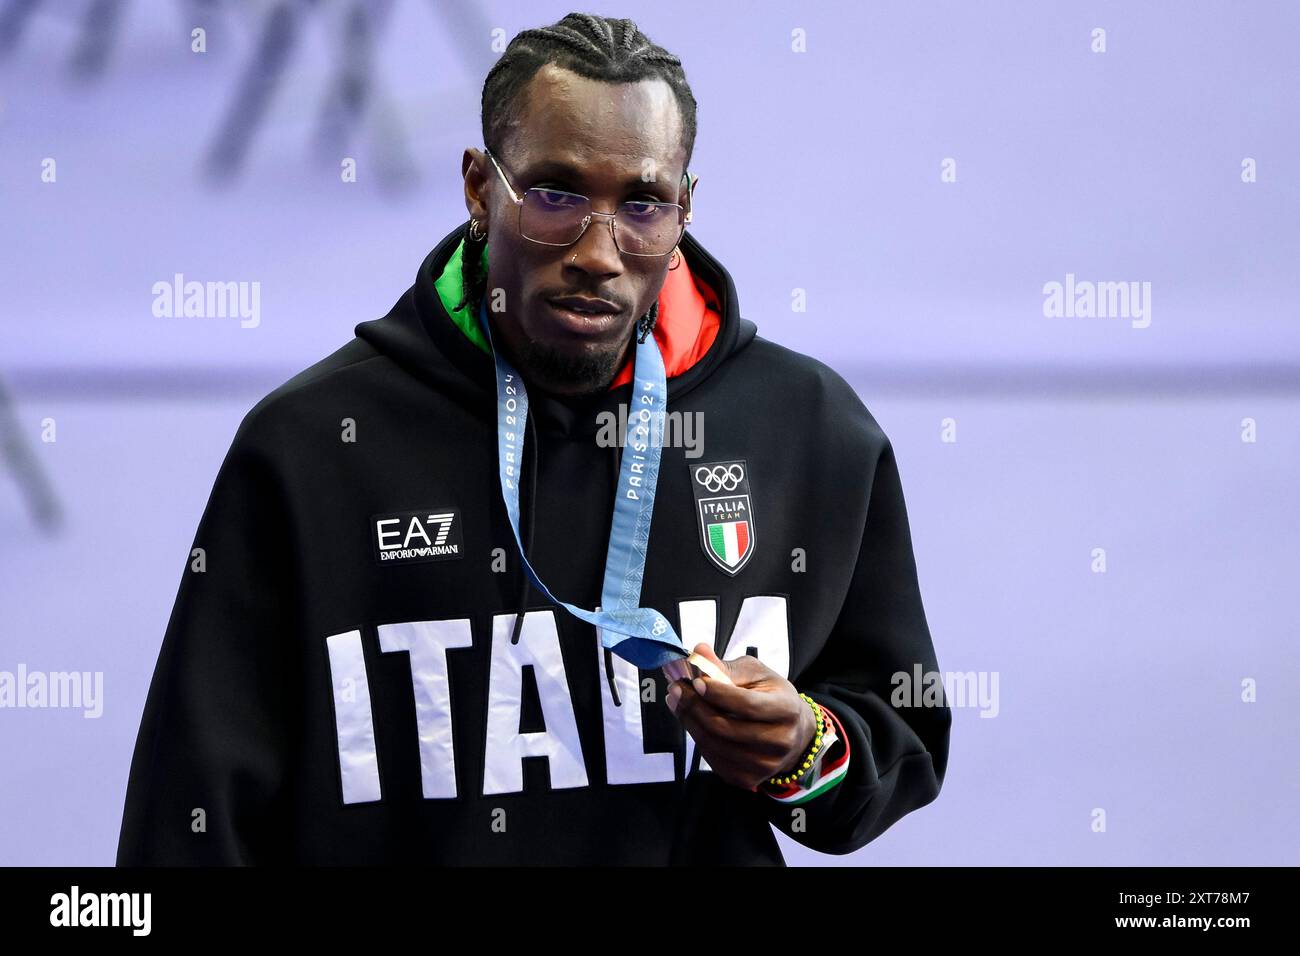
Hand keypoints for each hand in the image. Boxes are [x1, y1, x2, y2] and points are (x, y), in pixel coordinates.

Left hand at [664, 643, 817, 791]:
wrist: (793, 733)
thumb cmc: (772, 696)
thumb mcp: (756, 674)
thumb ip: (726, 666)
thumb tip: (698, 651)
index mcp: (787, 710)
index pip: (746, 705)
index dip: (718, 693)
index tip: (695, 681)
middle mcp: (780, 741)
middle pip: (725, 727)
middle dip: (694, 706)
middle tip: (676, 688)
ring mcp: (764, 765)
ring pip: (714, 745)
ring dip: (689, 721)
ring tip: (677, 701)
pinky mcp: (748, 779)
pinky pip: (713, 759)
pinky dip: (697, 738)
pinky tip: (691, 721)